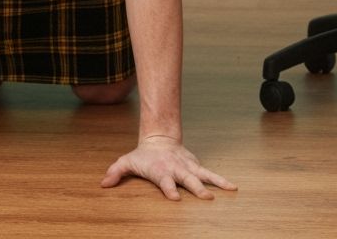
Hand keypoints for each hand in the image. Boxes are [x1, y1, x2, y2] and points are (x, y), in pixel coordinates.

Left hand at [100, 135, 236, 200]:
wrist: (160, 138)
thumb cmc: (143, 156)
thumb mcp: (128, 161)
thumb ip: (116, 172)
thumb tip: (103, 183)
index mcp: (161, 171)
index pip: (165, 182)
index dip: (169, 189)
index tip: (174, 198)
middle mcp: (177, 169)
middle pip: (188, 179)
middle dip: (197, 188)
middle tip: (207, 197)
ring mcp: (188, 167)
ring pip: (204, 174)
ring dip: (216, 182)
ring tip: (231, 189)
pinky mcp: (195, 165)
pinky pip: (210, 173)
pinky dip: (221, 179)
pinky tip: (232, 186)